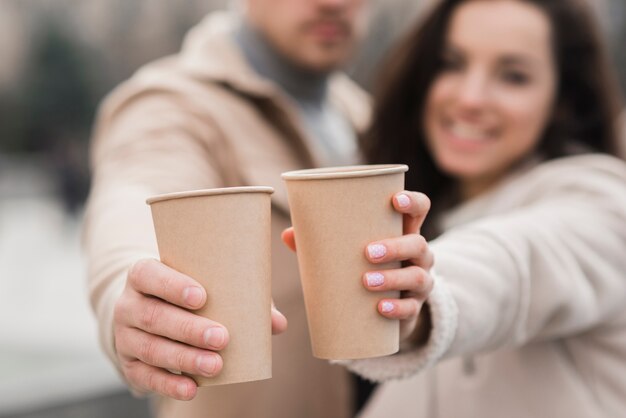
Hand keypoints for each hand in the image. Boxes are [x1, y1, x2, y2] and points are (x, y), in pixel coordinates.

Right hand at [114, 259, 287, 399]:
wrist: (146, 314)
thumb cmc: (187, 296)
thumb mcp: (206, 288)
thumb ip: (240, 298)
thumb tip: (278, 323)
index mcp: (144, 275)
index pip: (150, 275)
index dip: (173, 285)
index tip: (202, 297)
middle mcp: (129, 304)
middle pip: (153, 315)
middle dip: (188, 328)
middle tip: (221, 337)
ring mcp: (125, 336)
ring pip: (151, 348)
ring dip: (184, 358)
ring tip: (215, 365)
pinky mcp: (129, 365)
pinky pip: (146, 377)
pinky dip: (169, 385)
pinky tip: (191, 388)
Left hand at [282, 191, 433, 342]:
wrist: (387, 309)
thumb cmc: (365, 267)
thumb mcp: (350, 251)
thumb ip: (322, 241)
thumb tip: (287, 234)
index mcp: (403, 232)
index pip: (420, 209)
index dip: (413, 202)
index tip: (395, 199)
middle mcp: (418, 255)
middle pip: (418, 244)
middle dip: (396, 246)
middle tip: (368, 252)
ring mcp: (420, 281)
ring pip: (418, 277)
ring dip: (393, 278)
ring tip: (366, 281)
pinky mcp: (415, 308)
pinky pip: (412, 308)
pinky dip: (397, 308)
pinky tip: (380, 308)